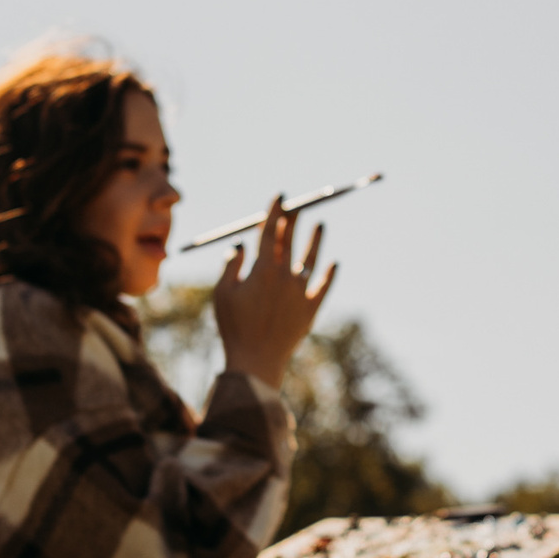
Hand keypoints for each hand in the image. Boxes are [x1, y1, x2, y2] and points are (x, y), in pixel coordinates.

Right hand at [213, 196, 333, 387]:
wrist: (256, 360)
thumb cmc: (234, 327)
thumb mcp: (223, 293)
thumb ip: (231, 265)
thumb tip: (240, 244)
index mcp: (263, 269)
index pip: (270, 231)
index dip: (275, 211)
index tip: (281, 196)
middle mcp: (285, 276)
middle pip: (290, 240)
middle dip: (293, 219)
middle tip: (297, 204)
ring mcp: (301, 292)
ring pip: (311, 259)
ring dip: (315, 240)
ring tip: (321, 225)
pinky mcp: (311, 309)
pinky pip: (323, 287)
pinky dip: (330, 274)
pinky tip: (335, 264)